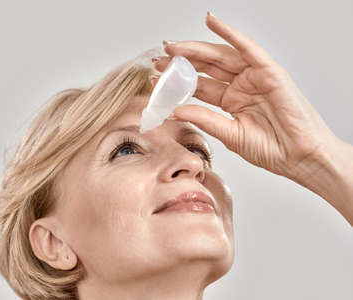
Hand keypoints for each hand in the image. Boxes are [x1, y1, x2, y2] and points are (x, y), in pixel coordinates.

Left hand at [152, 12, 338, 181]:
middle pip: (206, 68)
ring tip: (173, 47)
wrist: (299, 158)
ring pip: (221, 57)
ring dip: (197, 49)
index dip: (177, 81)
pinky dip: (231, 34)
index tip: (155, 78)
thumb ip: (204, 119)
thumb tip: (175, 110)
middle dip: (181, 62)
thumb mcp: (230, 134)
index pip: (199, 86)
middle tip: (159, 58)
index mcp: (230, 101)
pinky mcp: (269, 72)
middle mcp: (240, 86)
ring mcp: (254, 77)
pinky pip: (248, 49)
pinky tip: (212, 21)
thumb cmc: (271, 149)